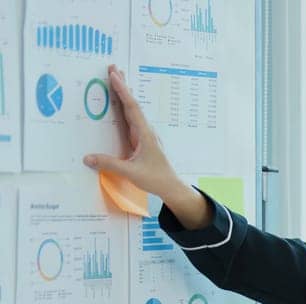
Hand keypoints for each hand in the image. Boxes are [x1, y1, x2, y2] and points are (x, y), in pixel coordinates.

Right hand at [81, 65, 209, 227]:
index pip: (132, 108)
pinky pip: (130, 119)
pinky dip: (123, 107)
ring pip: (132, 110)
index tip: (113, 75)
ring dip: (123, 94)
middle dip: (122, 85)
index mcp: (144, 134)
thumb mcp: (131, 172)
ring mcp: (144, 134)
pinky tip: (118, 103)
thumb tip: (87, 158)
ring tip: (115, 78)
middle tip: (113, 67)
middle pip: (132, 104)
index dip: (122, 91)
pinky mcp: (141, 140)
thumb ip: (109, 164)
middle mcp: (145, 131)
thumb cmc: (155, 179)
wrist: (171, 187)